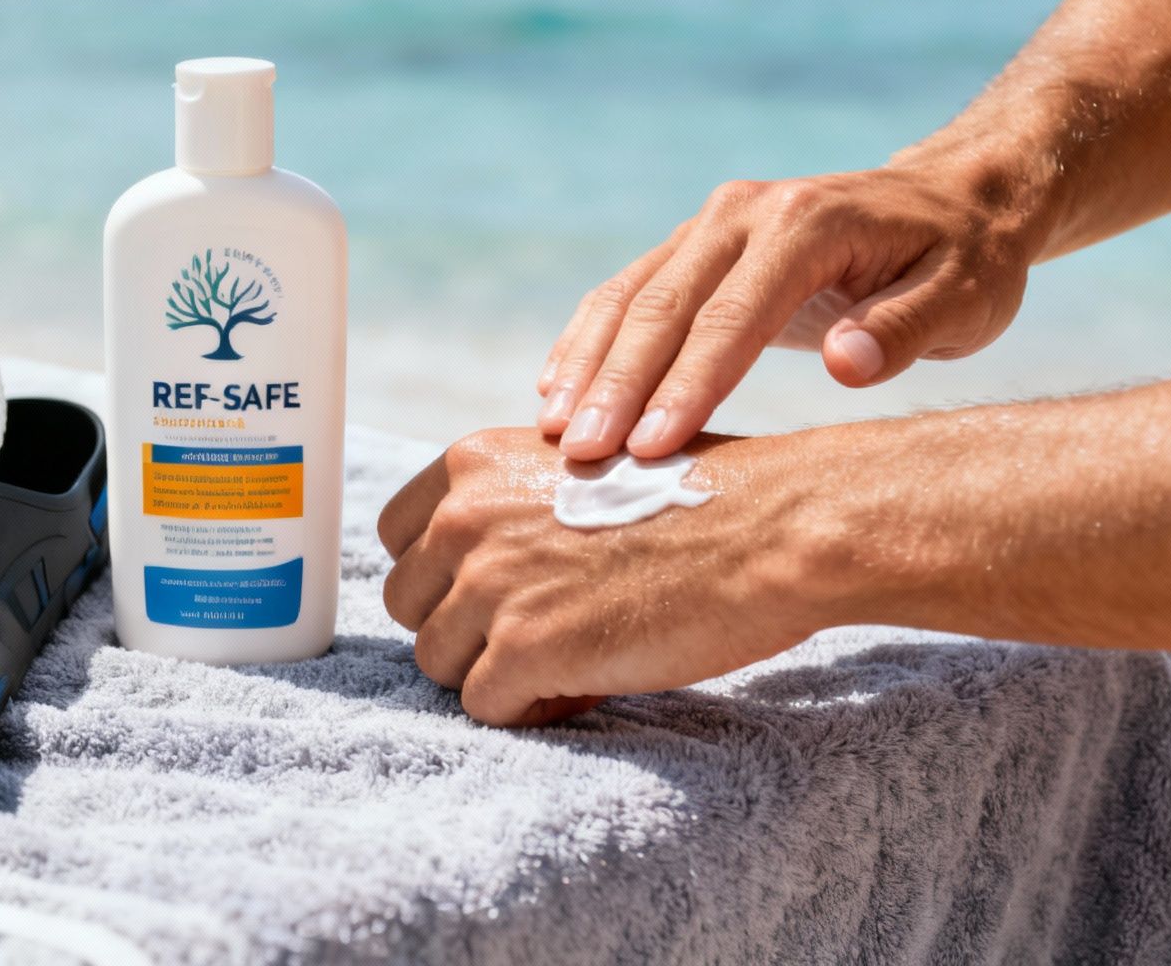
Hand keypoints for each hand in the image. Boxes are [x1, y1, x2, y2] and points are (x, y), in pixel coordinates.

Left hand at [378, 426, 841, 726]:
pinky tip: (589, 684)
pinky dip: (531, 709)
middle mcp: (466, 516)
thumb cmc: (699, 497)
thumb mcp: (579, 461)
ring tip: (573, 659)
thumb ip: (508, 502)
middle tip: (542, 632)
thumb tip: (467, 564)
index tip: (503, 590)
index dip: (447, 576)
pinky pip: (485, 706)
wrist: (771, 529)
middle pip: (410, 604)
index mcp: (474, 461)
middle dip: (466, 628)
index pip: (399, 537)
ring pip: (438, 662)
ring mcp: (490, 583)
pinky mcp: (526, 647)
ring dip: (498, 673)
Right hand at [536, 164, 1044, 460]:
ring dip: (587, 366)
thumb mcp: (966, 300)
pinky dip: (587, 341)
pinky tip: (557, 391)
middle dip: (616, 386)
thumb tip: (845, 364)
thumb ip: (905, 331)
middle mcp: (744, 212)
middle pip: (662, 307)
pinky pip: (627, 292)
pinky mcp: (693, 244)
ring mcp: (711, 223)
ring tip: (552, 433)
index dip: (686, 386)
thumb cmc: (967, 261)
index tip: (649, 450)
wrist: (954, 198)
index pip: (731, 317)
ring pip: (629, 297)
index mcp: (806, 224)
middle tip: (580, 456)